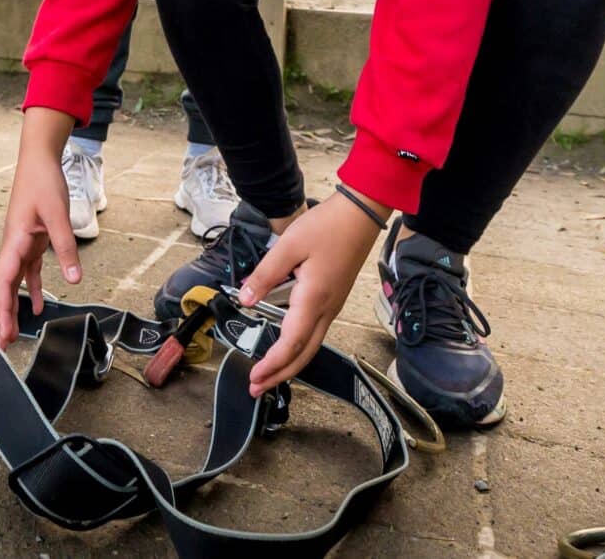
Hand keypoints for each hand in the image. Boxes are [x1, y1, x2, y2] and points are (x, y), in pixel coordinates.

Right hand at [0, 108, 83, 349]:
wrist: (39, 159)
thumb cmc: (44, 183)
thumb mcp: (58, 215)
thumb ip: (66, 247)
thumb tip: (75, 281)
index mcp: (14, 242)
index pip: (5, 283)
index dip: (2, 311)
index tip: (2, 334)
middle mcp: (13, 247)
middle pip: (3, 289)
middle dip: (0, 317)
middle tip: (1, 347)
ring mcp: (21, 245)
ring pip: (13, 283)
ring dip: (12, 308)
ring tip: (11, 335)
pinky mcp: (32, 241)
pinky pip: (28, 272)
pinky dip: (32, 290)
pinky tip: (38, 309)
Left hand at [237, 193, 387, 396]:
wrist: (359, 216)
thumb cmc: (326, 226)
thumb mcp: (289, 246)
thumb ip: (265, 274)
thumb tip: (245, 300)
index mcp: (314, 299)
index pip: (291, 343)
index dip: (272, 364)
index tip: (254, 377)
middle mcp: (326, 310)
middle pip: (304, 354)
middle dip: (280, 375)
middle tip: (256, 388)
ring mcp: (333, 307)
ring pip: (311, 346)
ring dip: (289, 364)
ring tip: (267, 373)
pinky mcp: (334, 300)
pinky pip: (316, 333)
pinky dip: (299, 348)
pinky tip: (286, 346)